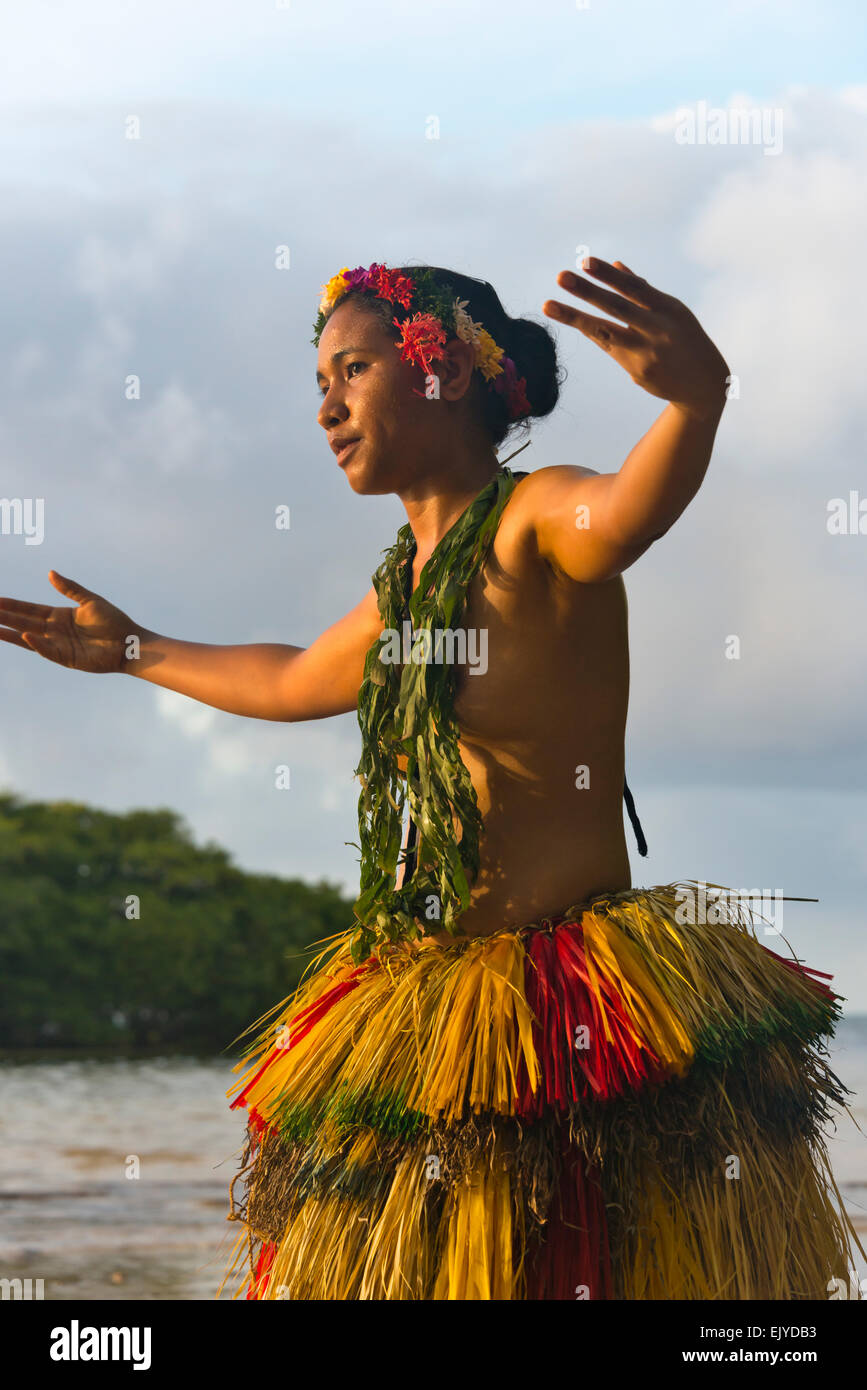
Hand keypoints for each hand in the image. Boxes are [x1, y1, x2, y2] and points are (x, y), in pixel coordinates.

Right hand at [0, 571, 138, 673]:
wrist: (129, 643)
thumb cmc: (114, 622)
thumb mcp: (90, 601)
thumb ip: (70, 588)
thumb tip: (50, 573)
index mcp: (60, 616)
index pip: (30, 610)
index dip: (13, 605)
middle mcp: (55, 630)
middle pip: (24, 623)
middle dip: (6, 617)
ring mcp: (59, 645)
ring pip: (29, 638)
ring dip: (11, 633)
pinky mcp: (66, 658)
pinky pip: (47, 650)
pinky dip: (36, 644)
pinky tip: (25, 636)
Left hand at [543, 258, 729, 418]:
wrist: (705, 384)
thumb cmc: (684, 339)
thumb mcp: (672, 311)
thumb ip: (643, 291)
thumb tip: (616, 266)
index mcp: (668, 307)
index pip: (633, 287)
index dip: (608, 275)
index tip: (585, 261)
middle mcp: (658, 328)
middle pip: (617, 307)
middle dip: (587, 291)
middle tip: (561, 276)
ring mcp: (647, 352)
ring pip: (605, 331)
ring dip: (575, 317)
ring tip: (548, 305)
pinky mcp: (638, 371)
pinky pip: (609, 348)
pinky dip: (593, 333)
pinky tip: (574, 319)